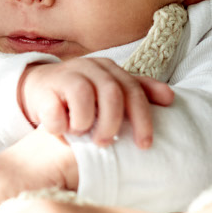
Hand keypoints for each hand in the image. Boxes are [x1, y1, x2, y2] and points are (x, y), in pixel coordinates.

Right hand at [19, 58, 174, 146]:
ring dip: (85, 122)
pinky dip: (61, 126)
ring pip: (84, 96)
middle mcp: (91, 68)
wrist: (40, 87)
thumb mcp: (110, 90)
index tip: (145, 144)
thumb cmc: (82, 94)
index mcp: (111, 70)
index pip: (134, 91)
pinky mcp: (45, 89)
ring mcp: (67, 75)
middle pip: (112, 93)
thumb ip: (138, 93)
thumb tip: (170, 98)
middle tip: (105, 143)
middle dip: (112, 123)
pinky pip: (56, 110)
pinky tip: (61, 130)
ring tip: (82, 134)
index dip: (142, 118)